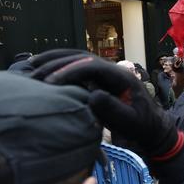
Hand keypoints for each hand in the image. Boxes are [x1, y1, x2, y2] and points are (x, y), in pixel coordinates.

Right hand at [30, 50, 182, 159]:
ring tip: (31, 66)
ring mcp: (106, 71)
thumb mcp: (130, 122)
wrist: (152, 126)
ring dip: (54, 60)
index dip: (70, 71)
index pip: (92, 67)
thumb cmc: (142, 126)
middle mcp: (112, 68)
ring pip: (77, 58)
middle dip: (57, 64)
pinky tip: (42, 70)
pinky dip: (59, 65)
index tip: (51, 83)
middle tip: (34, 75)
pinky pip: (77, 66)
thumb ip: (114, 110)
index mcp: (121, 76)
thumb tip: (93, 95)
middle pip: (81, 58)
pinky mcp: (99, 78)